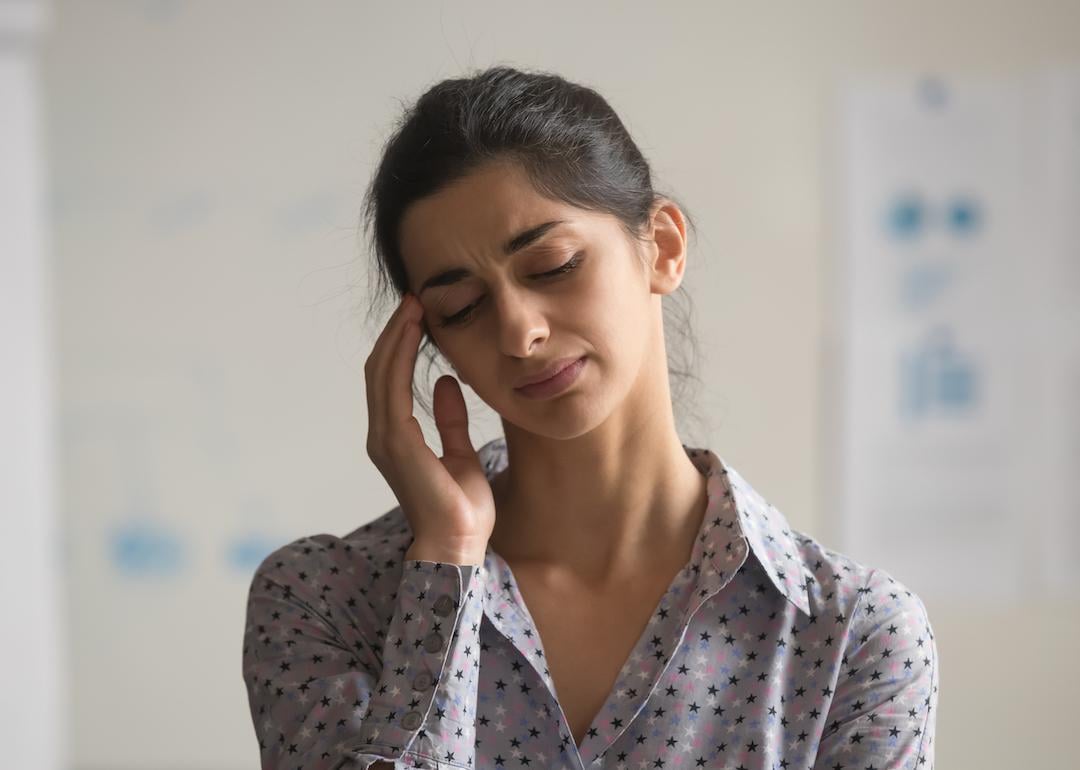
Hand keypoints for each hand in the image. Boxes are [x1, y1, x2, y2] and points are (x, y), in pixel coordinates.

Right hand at [363, 292, 493, 563]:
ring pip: (382, 373)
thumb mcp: (462, 455)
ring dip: (397, 335)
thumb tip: (447, 385)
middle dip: (397, 332)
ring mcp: (385, 438)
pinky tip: (415, 332)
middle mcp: (384, 435)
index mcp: (397, 439)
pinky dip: (401, 355)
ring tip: (414, 305)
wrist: (459, 544)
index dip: (402, 346)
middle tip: (415, 297)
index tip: (420, 315)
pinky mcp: (395, 441)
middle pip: (380, 370)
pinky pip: (393, 387)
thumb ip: (451, 421)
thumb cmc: (462, 510)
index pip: (391, 380)